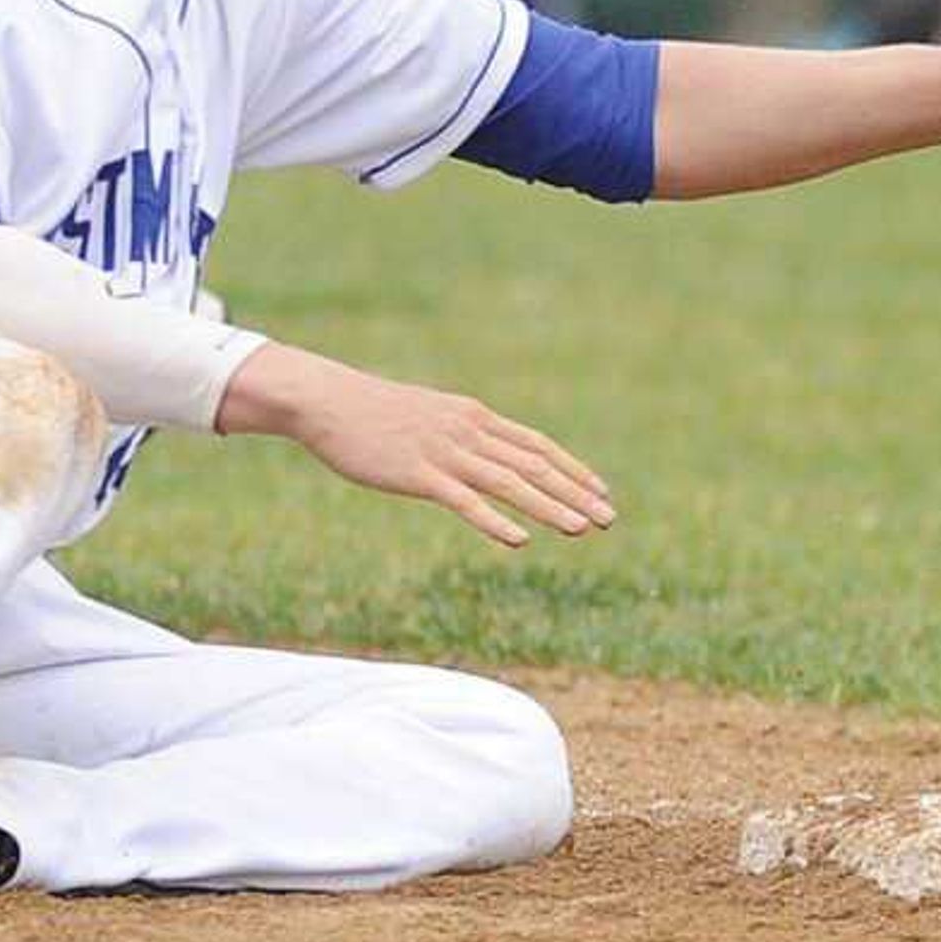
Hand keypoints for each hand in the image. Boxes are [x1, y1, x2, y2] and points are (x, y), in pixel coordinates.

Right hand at [218, 342, 614, 551]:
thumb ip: (460, 434)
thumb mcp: (430, 417)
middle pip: (534, 464)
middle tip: (610, 518)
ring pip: (509, 482)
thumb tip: (483, 453)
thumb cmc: (376, 414)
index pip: (537, 444)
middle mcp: (469, 432)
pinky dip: (494, 520)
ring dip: (549, 507)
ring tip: (581, 529)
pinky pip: (464, 500)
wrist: (330, 402)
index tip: (602, 490)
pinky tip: (519, 540)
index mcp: (475, 417)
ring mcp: (445, 452)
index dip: (572, 469)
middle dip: (575, 492)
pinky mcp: (418, 474)